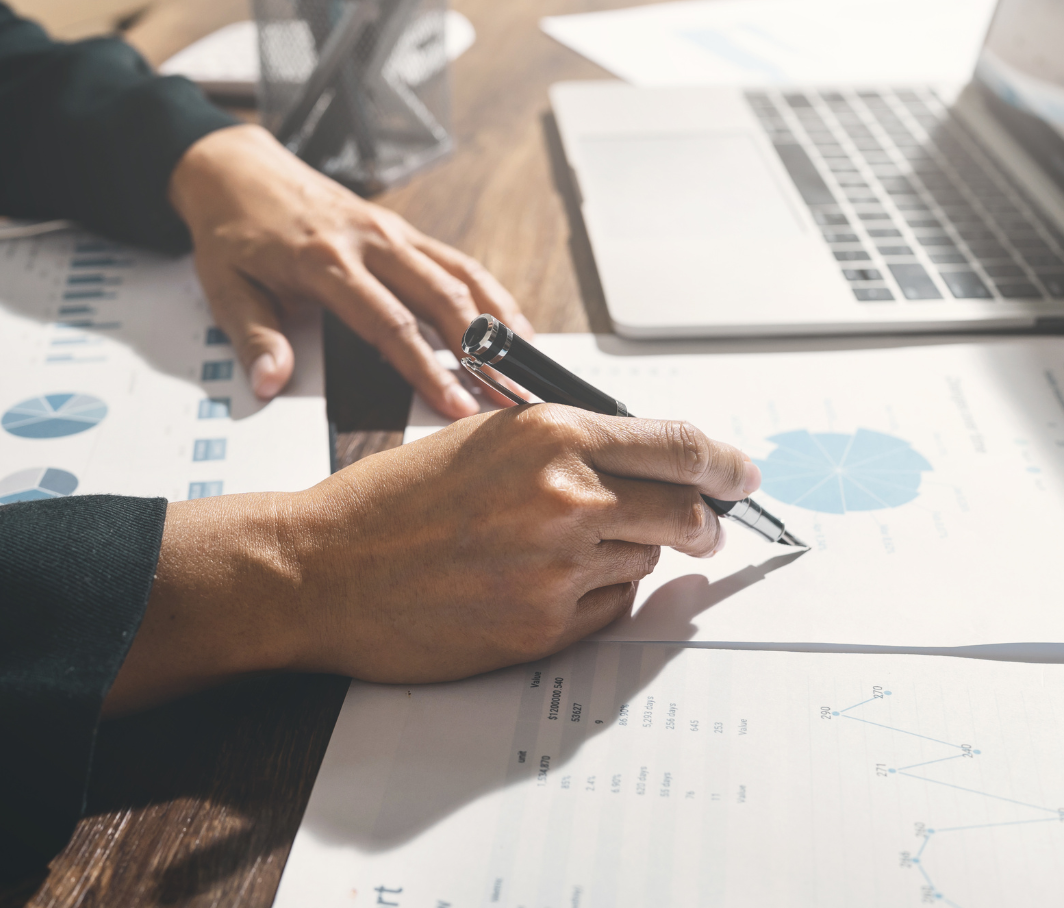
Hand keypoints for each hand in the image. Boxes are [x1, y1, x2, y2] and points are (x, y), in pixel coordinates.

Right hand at [104, 406, 761, 713]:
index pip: (681, 445)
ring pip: (645, 560)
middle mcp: (566, 497)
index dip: (725, 463)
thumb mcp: (481, 438)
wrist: (321, 570)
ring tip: (557, 550)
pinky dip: (594, 596)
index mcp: (551, 436)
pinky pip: (609, 608)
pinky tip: (537, 585)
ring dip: (626, 554)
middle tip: (703, 525)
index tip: (741, 473)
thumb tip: (641, 458)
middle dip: (703, 521)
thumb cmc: (389, 502)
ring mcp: (558, 568)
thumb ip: (564, 444)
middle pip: (688, 512)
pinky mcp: (544, 628)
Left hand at [168, 124, 533, 418]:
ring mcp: (391, 231)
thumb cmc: (233, 231)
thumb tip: (270, 383)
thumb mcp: (224, 286)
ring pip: (460, 276)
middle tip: (510, 397)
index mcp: (325, 261)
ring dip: (498, 322)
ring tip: (528, 366)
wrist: (238, 170)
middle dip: (481, 353)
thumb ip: (254, 337)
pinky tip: (512, 326)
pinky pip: (455, 260)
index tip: (455, 406)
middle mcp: (369, 241)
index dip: (428, 369)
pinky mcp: (401, 229)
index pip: (390, 324)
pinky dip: (489, 293)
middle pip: (441, 299)